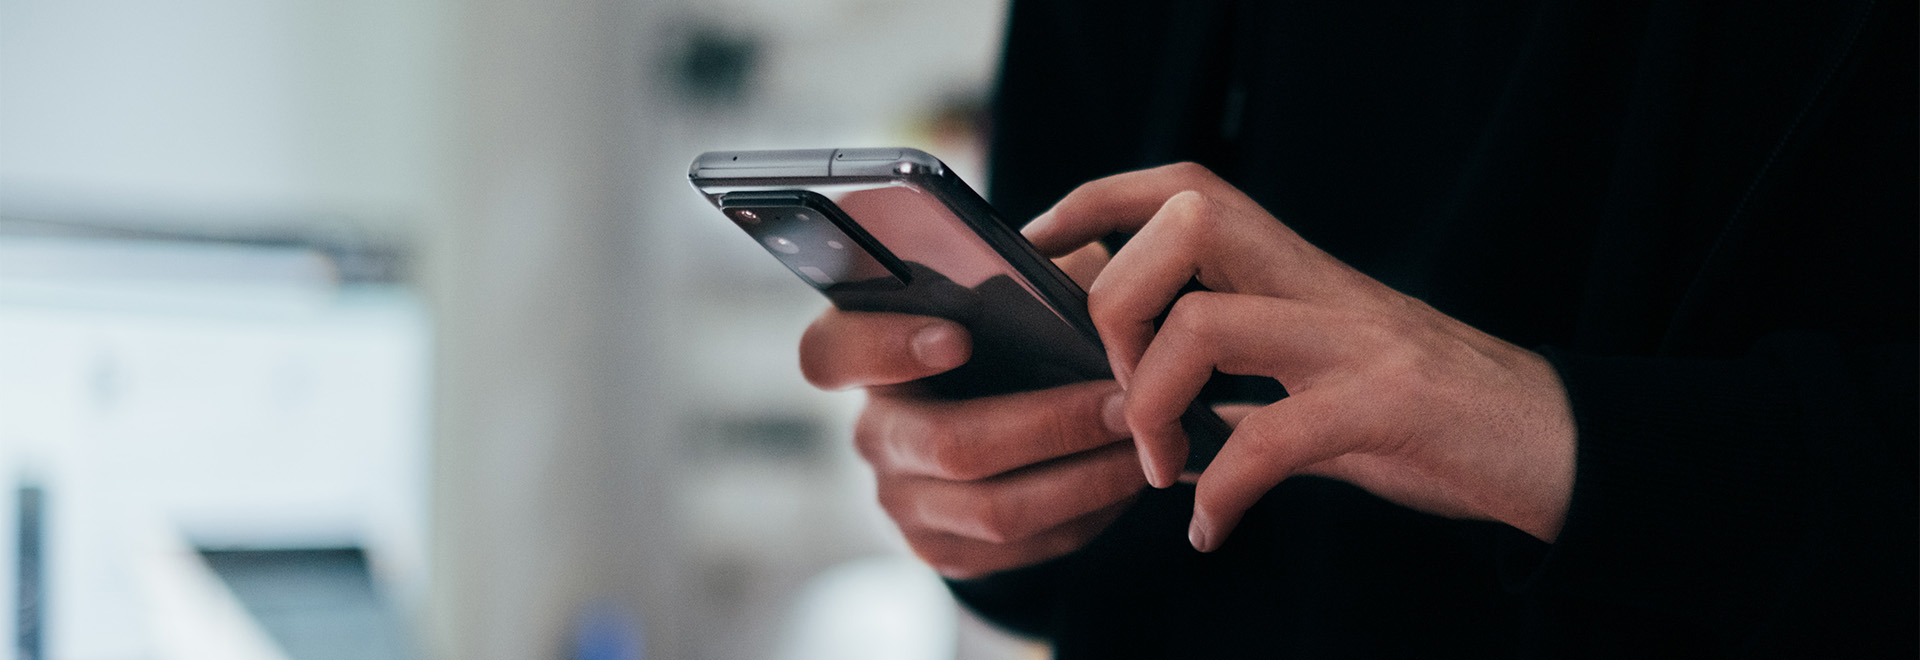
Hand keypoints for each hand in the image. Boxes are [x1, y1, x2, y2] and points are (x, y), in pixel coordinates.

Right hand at [798, 245, 1145, 578]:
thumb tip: (1082, 280)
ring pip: (994, 510)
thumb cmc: (1007, 334)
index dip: (885, 348)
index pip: (832, 353)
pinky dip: (1085, 515)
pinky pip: (1020, 548)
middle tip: (1125, 403)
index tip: (958, 336)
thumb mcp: (1010, 290)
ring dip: (1084, 478)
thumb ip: (1029, 276)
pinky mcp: (941, 549)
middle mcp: (873, 432)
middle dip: (1050, 425)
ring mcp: (901, 500)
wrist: (1000, 421)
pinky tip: (1125, 481)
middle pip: (948, 444)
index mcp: (865, 353)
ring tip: (1145, 445)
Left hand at [1023, 163, 1576, 550]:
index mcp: (1299, 273)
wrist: (1557, 448)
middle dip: (1117, 305)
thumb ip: (1245, 387)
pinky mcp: (1387, 407)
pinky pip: (1272, 438)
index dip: (1098, 203)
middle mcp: (1322, 287)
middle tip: (1119, 393)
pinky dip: (1222, 491)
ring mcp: (1356, 342)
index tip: (1042, 252)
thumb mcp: (1324, 386)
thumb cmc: (1433, 419)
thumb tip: (1155, 409)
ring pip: (1207, 324)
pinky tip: (1212, 528)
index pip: (1185, 189)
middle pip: (1185, 225)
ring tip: (1161, 469)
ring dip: (1154, 404)